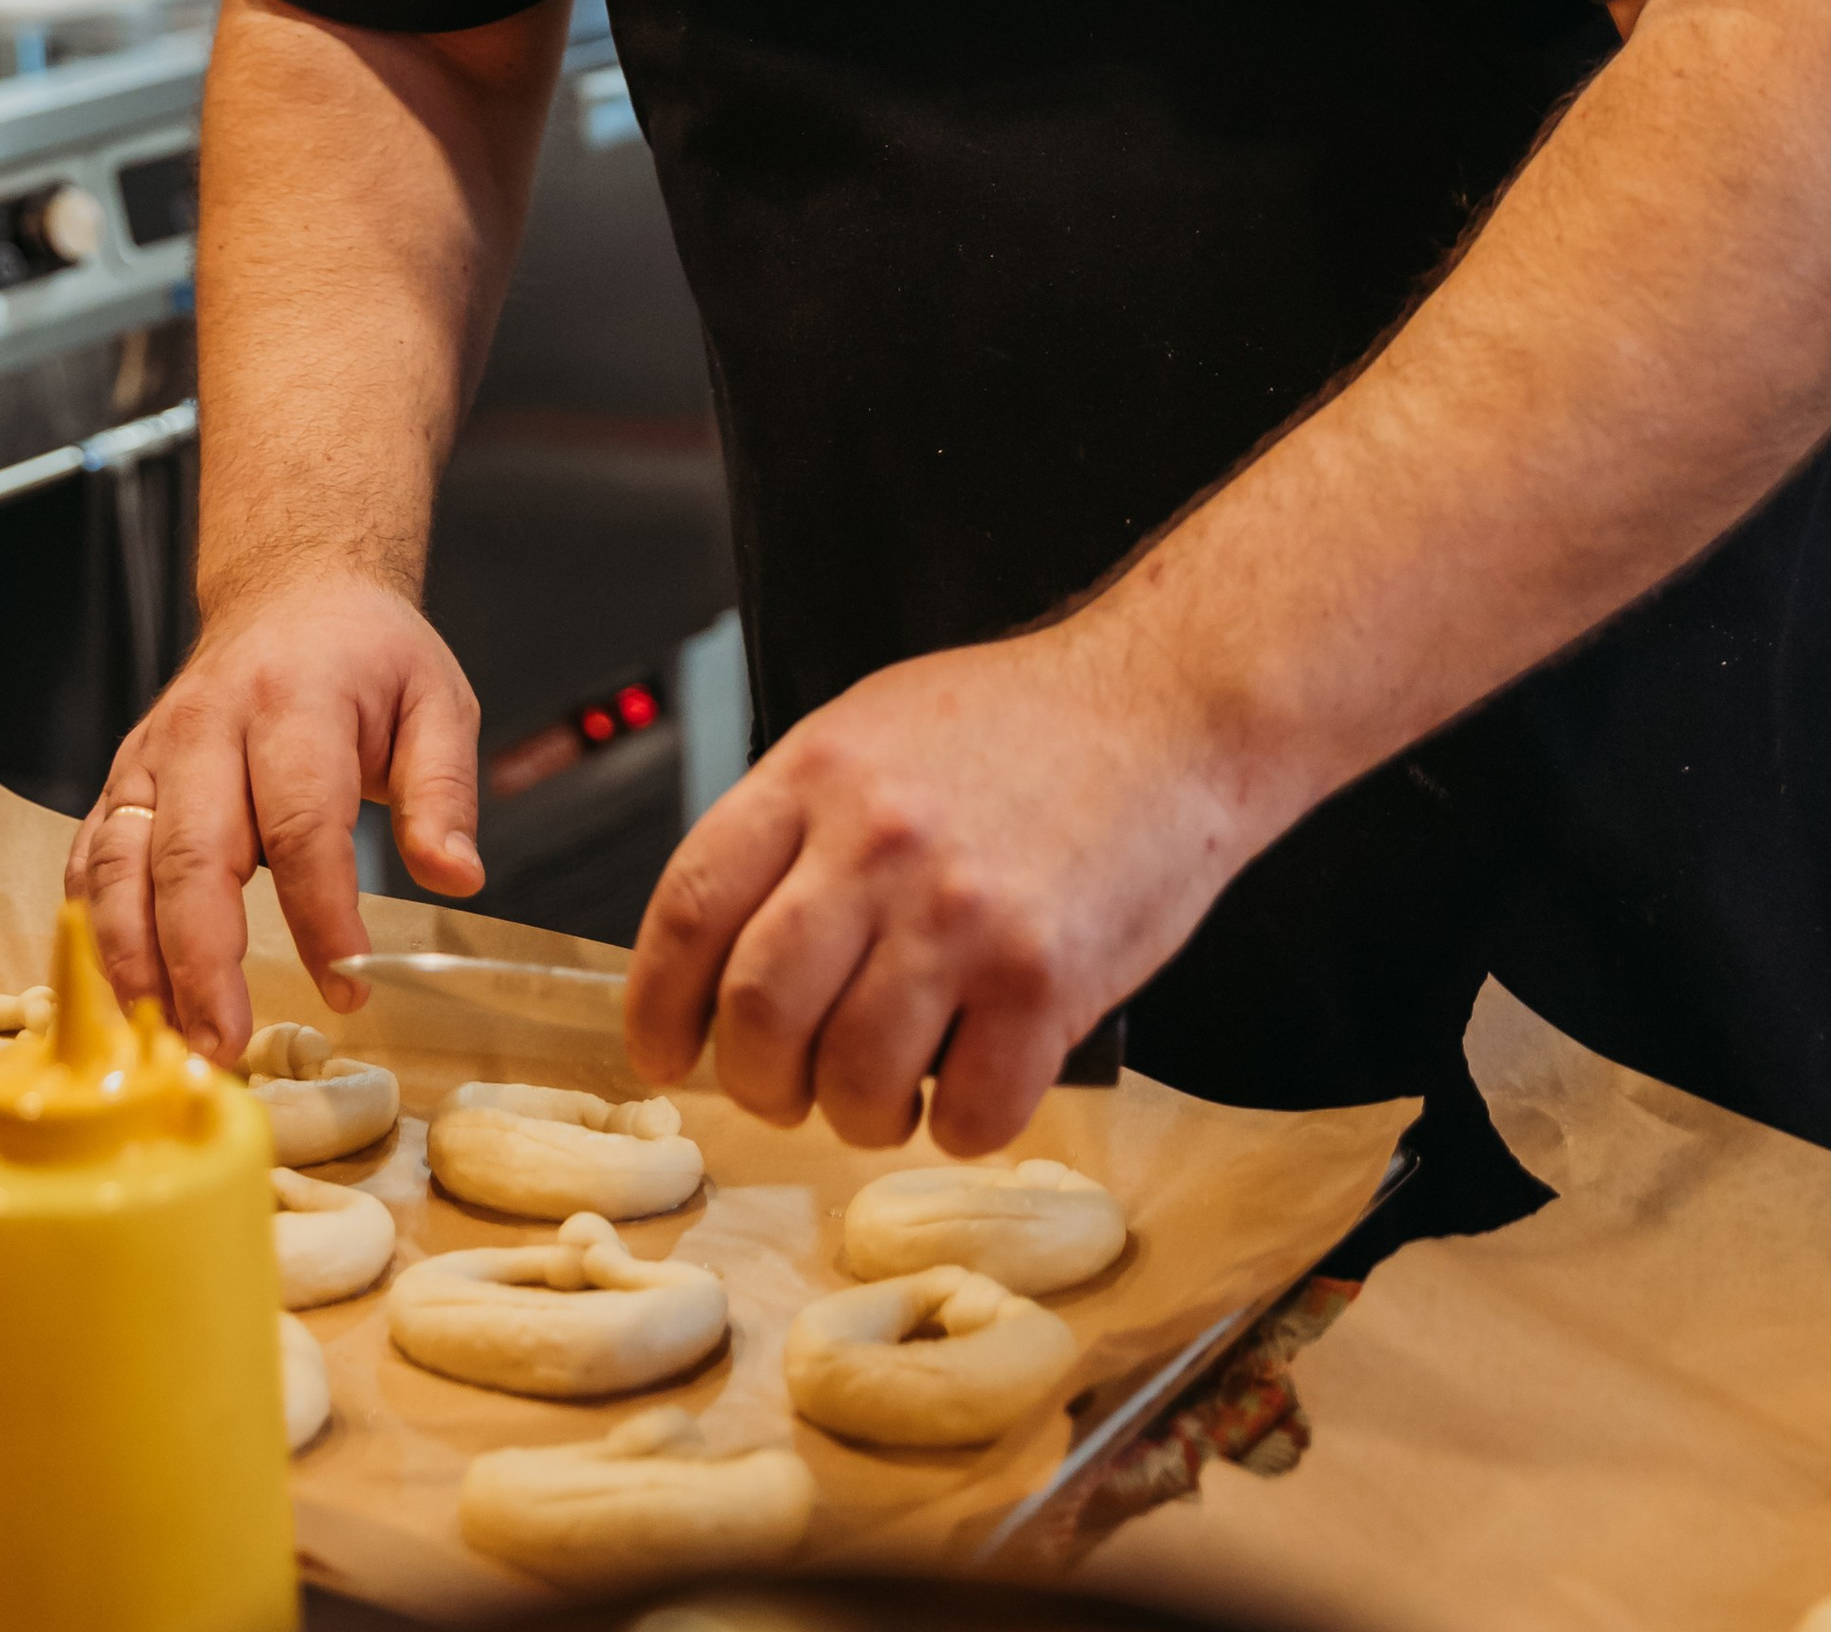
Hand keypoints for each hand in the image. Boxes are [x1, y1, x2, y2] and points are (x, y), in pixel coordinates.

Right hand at [69, 567, 484, 1061]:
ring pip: (119, 864)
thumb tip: (457, 876)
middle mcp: (206, 726)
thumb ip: (445, 790)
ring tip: (165, 1039)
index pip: (301, 822)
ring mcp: (150, 754)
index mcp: (294, 700)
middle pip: (192, 855)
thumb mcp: (436, 699)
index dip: (320, 913)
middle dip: (203, 962)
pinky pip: (90, 860)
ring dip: (134, 961)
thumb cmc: (366, 656)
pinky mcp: (121, 780)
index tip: (348, 984)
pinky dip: (93, 931)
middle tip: (226, 1045)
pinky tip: (119, 992)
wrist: (288, 590)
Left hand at [623, 606, 1248, 1156]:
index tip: (666, 1052)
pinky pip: (970, 1112)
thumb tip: (719, 949)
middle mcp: (876, 842)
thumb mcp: (875, 728)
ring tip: (888, 1094)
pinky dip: (962, 1127)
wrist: (1172, 704)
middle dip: (757, 1081)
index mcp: (818, 773)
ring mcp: (961, 913)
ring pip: (853, 1079)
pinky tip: (979, 1085)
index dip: (658, 1006)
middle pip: (758, 1011)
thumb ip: (797, 824)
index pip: (690, 909)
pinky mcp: (1047, 978)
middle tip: (786, 1091)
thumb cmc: (1026, 724)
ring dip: (858, 1114)